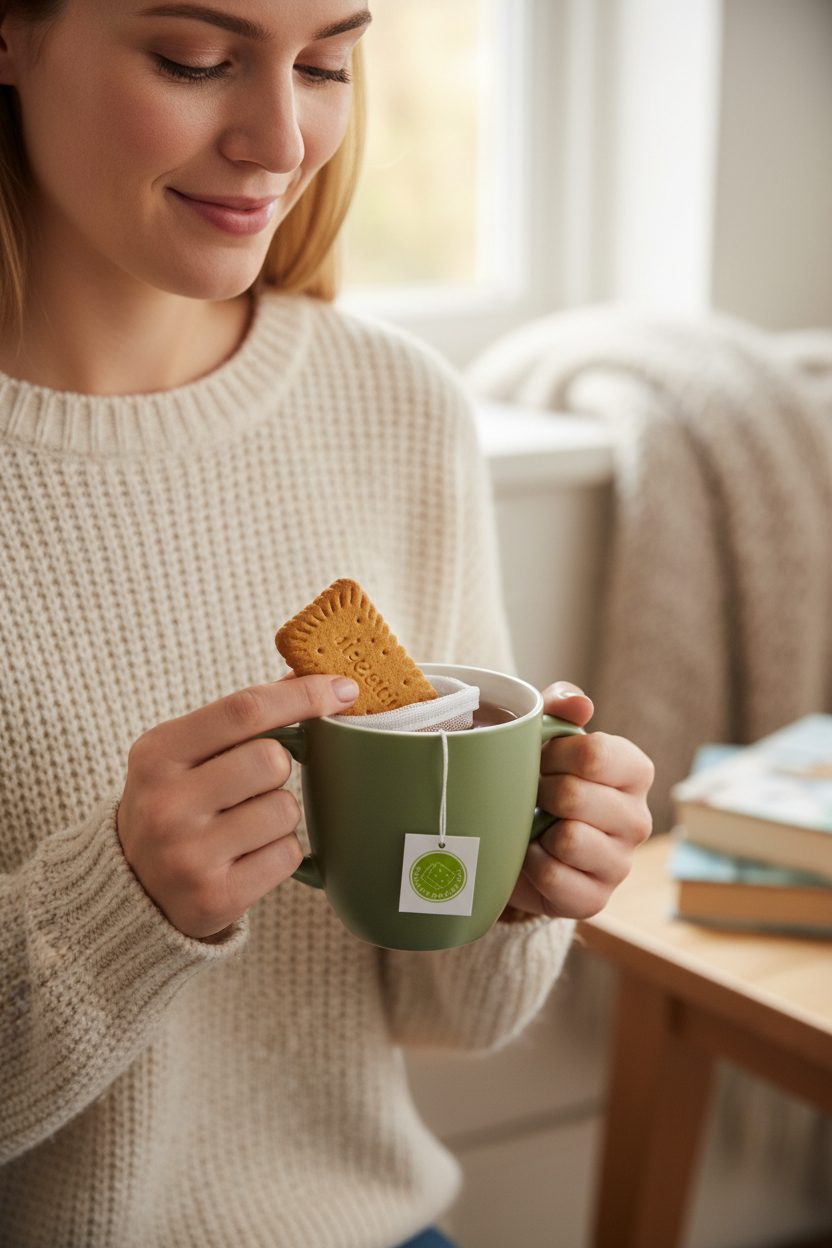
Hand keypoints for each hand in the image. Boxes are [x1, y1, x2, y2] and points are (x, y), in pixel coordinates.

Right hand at [117, 675, 358, 937]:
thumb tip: (307, 676)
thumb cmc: (176, 803)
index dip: (302, 696)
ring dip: (279, 814)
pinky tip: (246, 856)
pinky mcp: (215, 896)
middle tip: (254, 783)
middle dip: (279, 767)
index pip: (244, 710)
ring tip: (243, 825)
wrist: (133, 889)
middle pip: (270, 760)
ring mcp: (188, 855)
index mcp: (157, 753)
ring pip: (285, 810)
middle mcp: (166, 804)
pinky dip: (280, 852)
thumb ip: (242, 716)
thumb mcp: (186, 753)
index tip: (344, 689)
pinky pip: (288, 855)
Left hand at [504, 682, 653, 920]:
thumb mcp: (544, 734)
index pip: (595, 754)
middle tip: (532, 793)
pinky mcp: (594, 899)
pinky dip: (531, 864)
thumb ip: (560, 707)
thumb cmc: (540, 779)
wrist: (517, 839)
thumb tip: (580, 704)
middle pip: (575, 795)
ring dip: (537, 828)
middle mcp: (638, 819)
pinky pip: (554, 877)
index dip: (553, 753)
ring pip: (570, 839)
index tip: (539, 757)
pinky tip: (532, 856)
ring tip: (535, 825)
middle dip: (539, 790)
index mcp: (634, 772)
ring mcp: (620, 863)